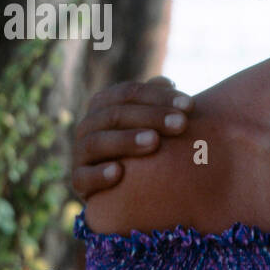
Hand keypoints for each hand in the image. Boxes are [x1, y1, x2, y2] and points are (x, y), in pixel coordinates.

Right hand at [70, 76, 192, 199]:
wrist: (116, 187)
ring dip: (126, 140)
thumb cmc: (141, 146)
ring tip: (154, 141)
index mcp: (104, 105)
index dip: (159, 97)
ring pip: (97, 142)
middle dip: (151, 117)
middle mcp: (88, 126)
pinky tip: (118, 173)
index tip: (191, 105)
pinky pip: (83, 177)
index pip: (128, 93)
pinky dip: (99, 174)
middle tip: (181, 124)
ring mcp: (81, 154)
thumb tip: (166, 82)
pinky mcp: (79, 182)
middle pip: (115, 115)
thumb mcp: (148, 122)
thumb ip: (155, 102)